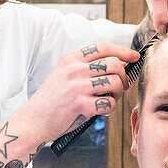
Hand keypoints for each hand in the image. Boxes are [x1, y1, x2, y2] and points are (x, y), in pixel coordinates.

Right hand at [18, 41, 139, 141]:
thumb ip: (84, 67)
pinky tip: (101, 110)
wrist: (34, 120)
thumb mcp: (63, 74)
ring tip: (110, 98)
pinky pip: (110, 103)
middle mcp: (75, 70)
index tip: (134, 56)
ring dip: (118, 93)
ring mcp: (78, 87)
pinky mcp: (82, 106)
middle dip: (124, 75)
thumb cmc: (52, 99)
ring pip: (116, 83)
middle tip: (121, 86)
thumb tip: (117, 64)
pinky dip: (110, 108)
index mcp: (71, 59)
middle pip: (115, 64)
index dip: (123, 50)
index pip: (103, 47)